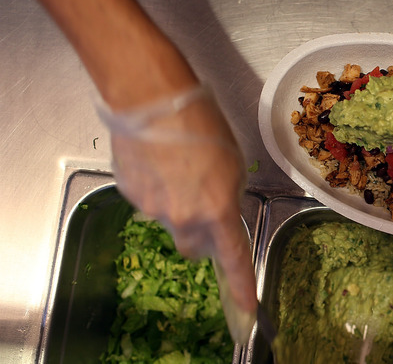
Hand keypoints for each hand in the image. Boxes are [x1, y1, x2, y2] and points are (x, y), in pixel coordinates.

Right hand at [98, 87, 256, 315]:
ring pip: (170, 221)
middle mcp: (184, 216)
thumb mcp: (233, 161)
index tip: (246, 308)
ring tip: (178, 167)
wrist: (152, 99)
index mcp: (217, 208)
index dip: (242, 284)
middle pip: (193, 245)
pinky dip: (156, 190)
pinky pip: (149, 202)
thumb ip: (228, 196)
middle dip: (201, 233)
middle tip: (204, 203)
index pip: (233, 258)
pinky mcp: (130, 194)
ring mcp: (153, 207)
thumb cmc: (201, 121)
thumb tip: (220, 211)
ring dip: (177, 206)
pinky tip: (158, 162)